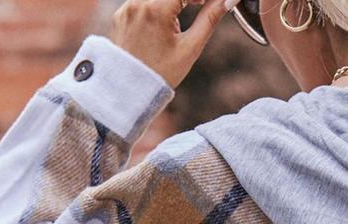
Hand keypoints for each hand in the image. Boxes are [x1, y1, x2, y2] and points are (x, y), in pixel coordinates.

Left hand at [109, 0, 236, 89]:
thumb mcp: (190, 48)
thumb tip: (227, 1)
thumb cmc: (163, 73)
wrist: (131, 91)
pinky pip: (141, 2)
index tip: (207, 3)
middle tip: (198, 4)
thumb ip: (209, 19)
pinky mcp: (120, 14)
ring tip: (175, 24)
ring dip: (170, 2)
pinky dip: (154, 8)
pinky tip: (158, 30)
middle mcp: (137, 3)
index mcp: (155, 9)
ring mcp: (126, 8)